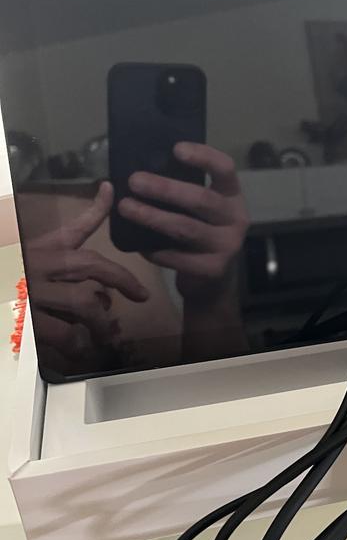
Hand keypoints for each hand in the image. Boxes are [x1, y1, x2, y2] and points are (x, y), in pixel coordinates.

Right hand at [27, 182, 148, 370]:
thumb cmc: (3, 270)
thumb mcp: (21, 253)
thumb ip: (57, 259)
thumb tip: (94, 274)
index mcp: (37, 250)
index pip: (73, 225)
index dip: (97, 207)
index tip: (112, 189)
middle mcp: (37, 266)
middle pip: (91, 264)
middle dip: (122, 278)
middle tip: (140, 294)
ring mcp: (31, 293)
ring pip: (85, 303)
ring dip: (101, 322)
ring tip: (106, 333)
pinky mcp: (24, 321)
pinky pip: (62, 334)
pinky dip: (75, 345)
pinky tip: (76, 350)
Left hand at [118, 143, 247, 301]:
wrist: (213, 278)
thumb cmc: (200, 230)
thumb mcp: (201, 208)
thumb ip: (184, 190)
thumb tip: (141, 168)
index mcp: (232, 195)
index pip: (225, 169)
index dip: (203, 157)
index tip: (176, 149)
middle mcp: (236, 218)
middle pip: (201, 199)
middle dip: (165, 189)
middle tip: (134, 181)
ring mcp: (227, 245)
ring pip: (186, 228)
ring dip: (152, 217)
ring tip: (126, 207)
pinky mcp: (213, 269)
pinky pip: (178, 258)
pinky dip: (155, 250)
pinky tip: (138, 245)